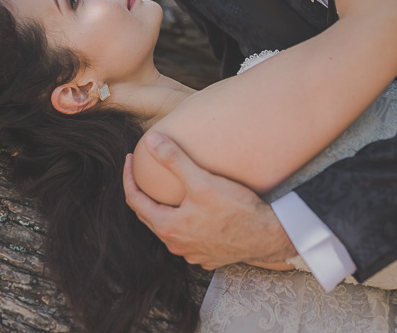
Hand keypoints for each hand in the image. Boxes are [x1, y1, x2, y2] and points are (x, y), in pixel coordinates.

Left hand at [123, 131, 296, 269]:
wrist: (267, 235)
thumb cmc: (236, 209)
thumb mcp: (202, 180)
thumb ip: (173, 159)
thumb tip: (150, 139)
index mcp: (168, 226)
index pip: (135, 200)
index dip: (128, 177)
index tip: (131, 158)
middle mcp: (176, 244)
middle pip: (149, 216)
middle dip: (143, 192)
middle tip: (144, 171)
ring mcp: (192, 253)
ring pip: (169, 229)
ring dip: (164, 210)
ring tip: (169, 190)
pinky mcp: (209, 256)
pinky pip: (188, 239)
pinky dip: (185, 223)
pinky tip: (194, 212)